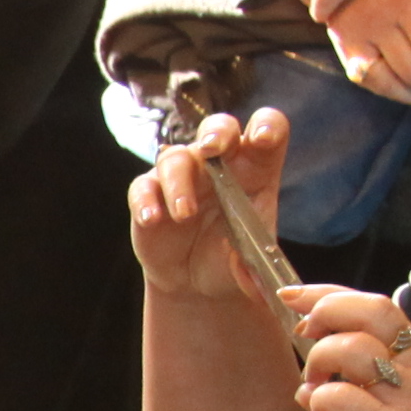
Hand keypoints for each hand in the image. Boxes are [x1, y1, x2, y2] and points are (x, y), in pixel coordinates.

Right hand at [126, 105, 297, 304]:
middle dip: (216, 133)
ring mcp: (182, 176)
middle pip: (219, 127)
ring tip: (185, 215)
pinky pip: (143, 187)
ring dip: (179, 183)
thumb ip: (251, 269)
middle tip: (212, 150)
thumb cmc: (230, 260)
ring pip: (177, 157)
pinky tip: (152, 220)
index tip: (262, 139)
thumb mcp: (248, 265)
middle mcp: (219, 164)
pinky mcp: (150, 194)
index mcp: (255, 169)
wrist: (196, 283)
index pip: (267, 130)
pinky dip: (145, 201)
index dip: (266, 126)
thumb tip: (249, 278)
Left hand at [289, 278, 410, 410]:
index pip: (379, 304)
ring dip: (318, 363)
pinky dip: (319, 402)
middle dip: (324, 312)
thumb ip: (371, 387)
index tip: (294, 296)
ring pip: (349, 348)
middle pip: (369, 310)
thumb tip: (313, 381)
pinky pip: (339, 397)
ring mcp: (410, 400)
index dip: (330, 294)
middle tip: (302, 336)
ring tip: (314, 389)